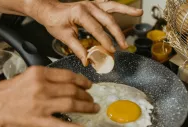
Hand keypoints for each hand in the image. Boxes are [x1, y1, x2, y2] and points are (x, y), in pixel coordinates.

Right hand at [0, 66, 99, 126]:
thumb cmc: (4, 93)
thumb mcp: (24, 76)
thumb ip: (43, 77)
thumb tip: (62, 81)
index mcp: (38, 74)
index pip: (67, 76)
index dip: (81, 80)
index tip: (88, 84)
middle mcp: (41, 87)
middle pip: (72, 90)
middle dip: (85, 95)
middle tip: (91, 98)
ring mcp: (41, 105)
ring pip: (70, 104)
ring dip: (85, 107)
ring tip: (93, 109)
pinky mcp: (37, 120)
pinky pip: (59, 125)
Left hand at [26, 0, 142, 65]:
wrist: (49, 10)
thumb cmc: (54, 21)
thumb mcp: (64, 36)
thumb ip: (77, 48)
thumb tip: (87, 60)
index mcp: (80, 13)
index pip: (97, 29)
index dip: (105, 41)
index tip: (112, 51)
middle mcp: (88, 6)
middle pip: (108, 20)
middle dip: (117, 33)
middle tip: (124, 45)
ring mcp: (92, 4)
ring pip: (112, 7)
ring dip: (126, 11)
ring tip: (139, 13)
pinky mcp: (93, 4)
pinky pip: (109, 4)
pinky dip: (119, 7)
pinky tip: (128, 9)